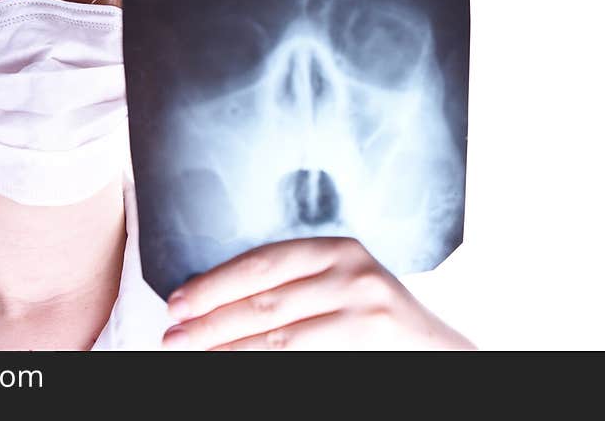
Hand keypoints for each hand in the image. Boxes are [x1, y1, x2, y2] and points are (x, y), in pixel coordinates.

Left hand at [161, 237, 474, 349]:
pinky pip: (297, 357)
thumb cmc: (375, 317)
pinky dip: (258, 363)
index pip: (260, 263)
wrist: (440, 352)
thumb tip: (215, 302)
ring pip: (277, 335)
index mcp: (335, 247)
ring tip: (191, 354)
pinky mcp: (369, 339)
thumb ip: (292, 283)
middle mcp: (351, 271)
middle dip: (210, 320)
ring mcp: (363, 306)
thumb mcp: (338, 283)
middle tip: (173, 337)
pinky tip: (231, 365)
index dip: (213, 283)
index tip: (177, 303)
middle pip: (263, 299)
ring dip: (225, 347)